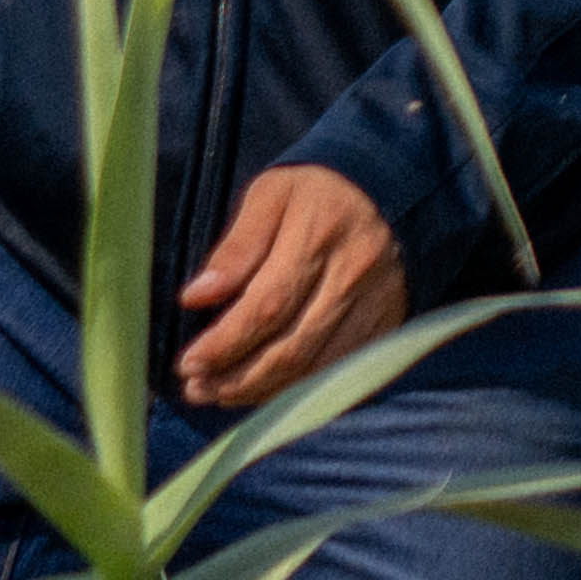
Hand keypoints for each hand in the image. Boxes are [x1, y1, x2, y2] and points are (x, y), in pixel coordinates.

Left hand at [175, 160, 413, 411]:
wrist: (392, 185)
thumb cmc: (317, 190)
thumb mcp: (271, 194)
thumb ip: (236, 247)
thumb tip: (196, 297)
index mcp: (319, 235)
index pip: (267, 306)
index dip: (226, 343)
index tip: (189, 362)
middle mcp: (352, 276)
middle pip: (291, 347)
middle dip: (237, 377)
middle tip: (196, 388)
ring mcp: (375, 305)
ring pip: (314, 368)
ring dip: (262, 391)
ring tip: (219, 394)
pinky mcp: (387, 324)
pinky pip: (339, 371)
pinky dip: (298, 390)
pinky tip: (265, 392)